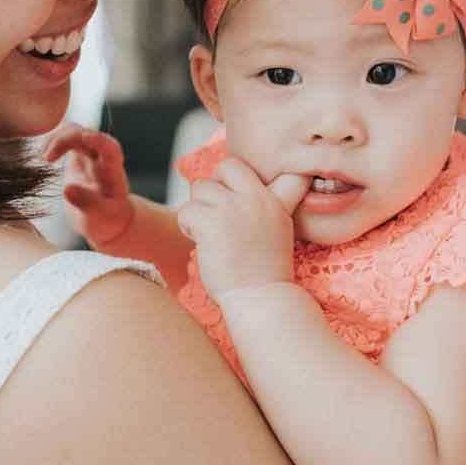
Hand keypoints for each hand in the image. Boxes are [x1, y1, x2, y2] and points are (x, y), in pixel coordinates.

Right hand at [43, 124, 135, 245]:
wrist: (108, 220)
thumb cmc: (108, 220)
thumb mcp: (100, 217)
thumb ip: (88, 203)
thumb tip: (68, 189)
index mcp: (112, 170)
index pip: (109, 148)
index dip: (98, 139)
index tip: (82, 138)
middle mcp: (101, 157)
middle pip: (86, 134)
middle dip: (66, 139)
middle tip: (46, 158)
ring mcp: (89, 155)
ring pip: (74, 132)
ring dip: (57, 137)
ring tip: (44, 157)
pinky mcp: (77, 157)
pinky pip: (66, 138)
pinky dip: (53, 140)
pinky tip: (44, 155)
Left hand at [176, 157, 309, 299]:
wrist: (259, 299)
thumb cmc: (263, 270)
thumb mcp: (278, 228)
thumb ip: (268, 202)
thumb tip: (232, 184)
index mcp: (275, 200)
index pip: (270, 165)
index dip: (250, 173)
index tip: (244, 193)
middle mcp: (256, 198)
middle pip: (227, 166)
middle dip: (217, 184)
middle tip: (217, 211)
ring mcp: (233, 208)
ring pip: (200, 187)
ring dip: (199, 209)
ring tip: (210, 234)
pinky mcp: (211, 222)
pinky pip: (187, 210)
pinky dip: (188, 226)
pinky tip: (200, 242)